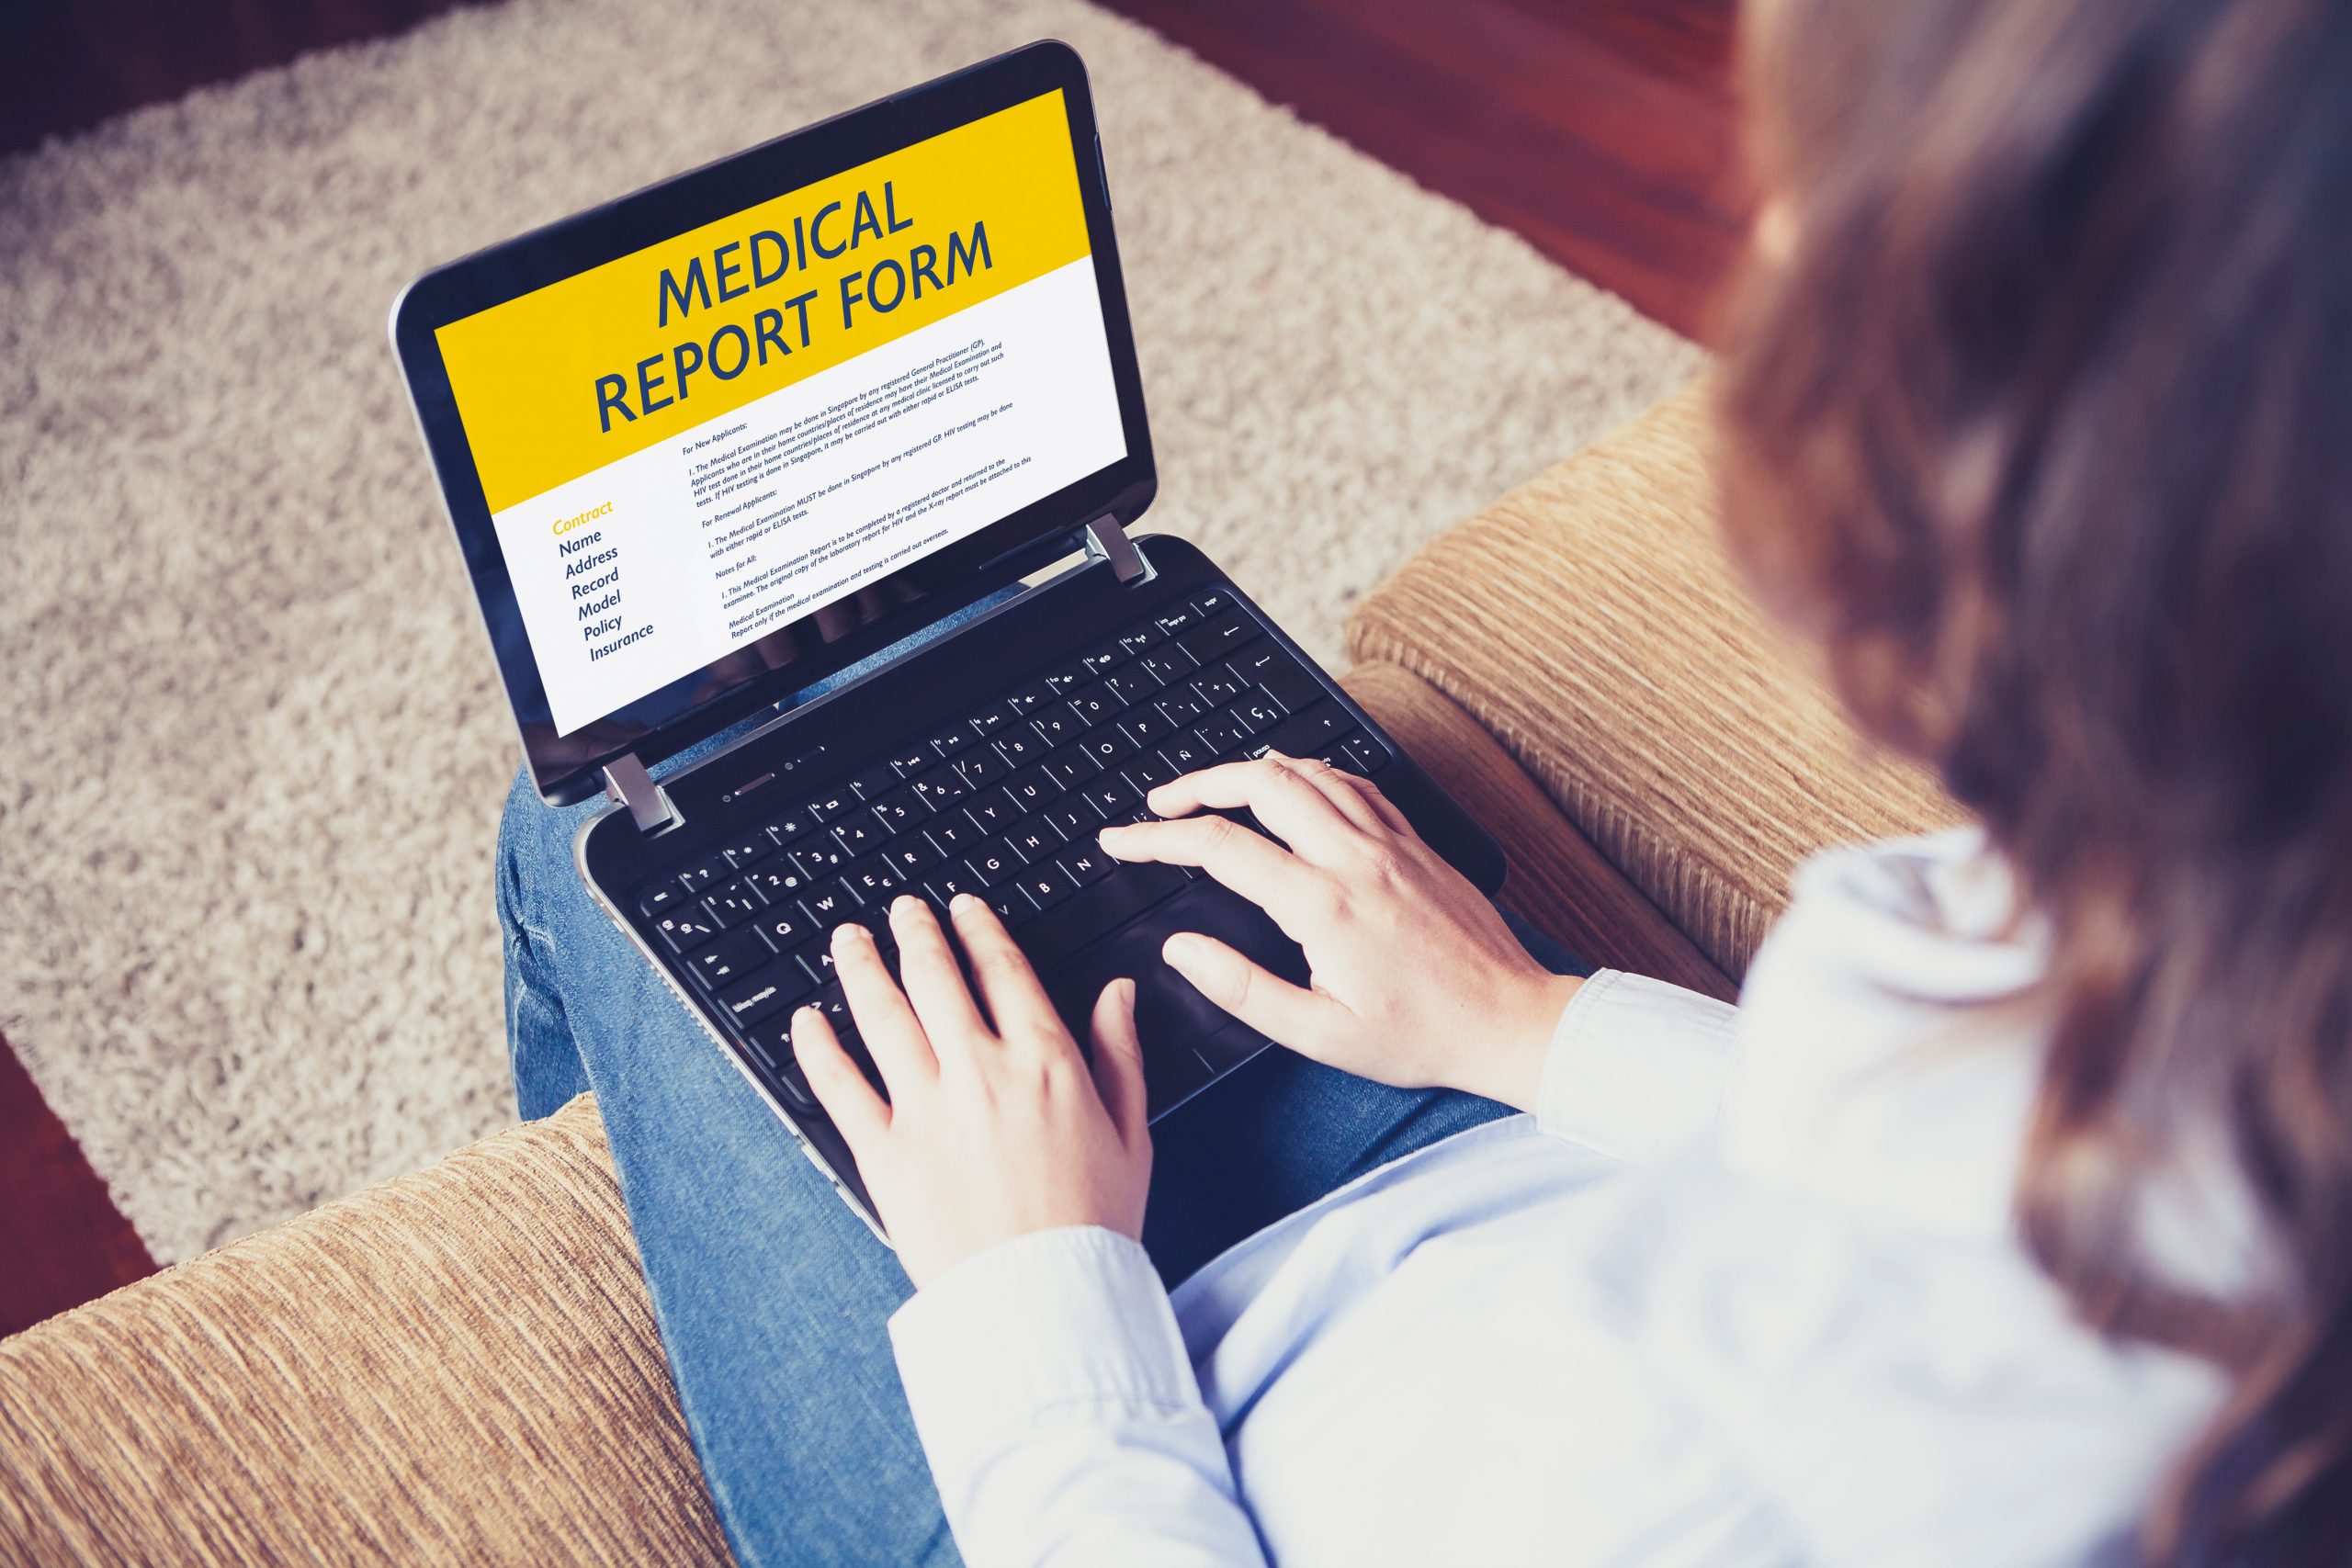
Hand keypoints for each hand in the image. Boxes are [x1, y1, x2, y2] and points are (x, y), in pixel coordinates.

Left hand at [790, 893, 1151, 1288]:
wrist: (1047, 1298)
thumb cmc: (1094, 1225)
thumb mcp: (1132, 1132)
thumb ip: (1119, 1054)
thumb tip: (1118, 994)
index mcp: (1045, 1061)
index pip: (1003, 971)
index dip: (979, 930)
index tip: (964, 910)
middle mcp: (980, 1071)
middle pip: (935, 977)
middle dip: (916, 932)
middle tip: (901, 910)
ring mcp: (926, 1108)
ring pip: (882, 1014)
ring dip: (861, 965)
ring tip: (848, 938)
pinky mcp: (884, 1152)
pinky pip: (839, 1085)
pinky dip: (817, 1046)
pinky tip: (806, 1019)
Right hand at [1099, 753, 1578, 1111]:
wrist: (1507, 1020)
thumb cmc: (1420, 1036)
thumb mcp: (1318, 1034)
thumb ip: (1240, 988)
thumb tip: (1181, 950)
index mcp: (1322, 905)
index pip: (1219, 847)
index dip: (1157, 838)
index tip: (1122, 841)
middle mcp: (1354, 859)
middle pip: (1260, 782)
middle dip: (1198, 782)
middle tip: (1161, 803)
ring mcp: (1389, 844)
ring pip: (1308, 772)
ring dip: (1250, 770)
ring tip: (1214, 788)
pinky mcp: (1415, 843)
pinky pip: (1355, 784)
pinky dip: (1311, 772)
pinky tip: (1295, 783)